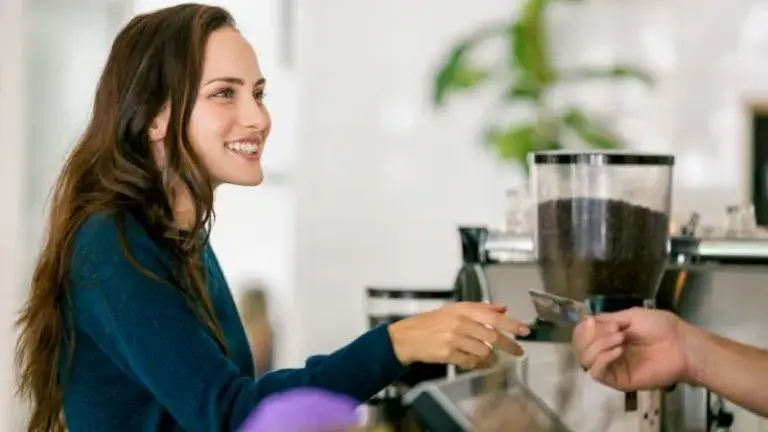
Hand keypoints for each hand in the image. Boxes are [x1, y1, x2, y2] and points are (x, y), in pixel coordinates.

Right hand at [387, 302, 529, 369]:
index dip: (512, 324)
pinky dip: (475, 363)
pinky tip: (471, 360)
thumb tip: (502, 307)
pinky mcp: (449, 354)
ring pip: (484, 351)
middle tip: (518, 351)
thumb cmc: (432, 323)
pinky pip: (471, 362)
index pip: (494, 316)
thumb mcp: (455, 310)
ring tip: (485, 355)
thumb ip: (480, 308)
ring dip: (488, 356)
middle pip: (493, 336)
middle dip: (509, 345)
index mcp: (463, 309)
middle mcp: (460, 322)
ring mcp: (454, 339)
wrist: (408, 336)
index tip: (525, 332)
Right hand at [572, 307, 692, 390]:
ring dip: (599, 345)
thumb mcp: (631, 315)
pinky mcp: (619, 381)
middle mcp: (607, 351)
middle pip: (580, 347)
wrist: (682, 345)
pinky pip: (597, 373)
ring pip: (586, 359)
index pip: (582, 335)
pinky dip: (603, 358)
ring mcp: (612, 366)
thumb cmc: (662, 327)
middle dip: (592, 335)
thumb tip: (585, 320)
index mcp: (609, 336)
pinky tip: (619, 350)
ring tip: (620, 338)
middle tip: (614, 330)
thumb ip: (607, 319)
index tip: (595, 321)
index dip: (584, 327)